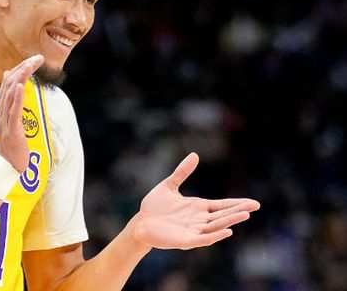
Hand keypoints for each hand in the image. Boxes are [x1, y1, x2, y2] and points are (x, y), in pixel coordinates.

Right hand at [0, 55, 44, 172]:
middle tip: (37, 58)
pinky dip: (16, 98)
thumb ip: (9, 98)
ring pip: (10, 95)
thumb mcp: (9, 117)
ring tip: (30, 65)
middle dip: (23, 69)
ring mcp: (4, 120)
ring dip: (20, 78)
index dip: (20, 68)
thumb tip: (10, 76)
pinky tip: (19, 86)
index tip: (33, 58)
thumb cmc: (10, 142)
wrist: (6, 164)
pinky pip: (12, 111)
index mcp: (0, 107)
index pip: (8, 81)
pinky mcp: (10, 130)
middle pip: (9, 84)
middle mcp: (0, 111)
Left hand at [131, 153, 259, 249]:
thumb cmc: (154, 206)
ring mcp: (194, 230)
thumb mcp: (169, 185)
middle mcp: (200, 220)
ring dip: (230, 221)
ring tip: (245, 214)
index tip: (254, 202)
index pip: (222, 205)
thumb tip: (195, 155)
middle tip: (255, 206)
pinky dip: (216, 235)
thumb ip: (182, 172)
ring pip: (217, 226)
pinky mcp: (186, 241)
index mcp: (198, 207)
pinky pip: (204, 239)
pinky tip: (228, 231)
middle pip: (223, 215)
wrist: (140, 222)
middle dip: (238, 210)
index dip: (237, 203)